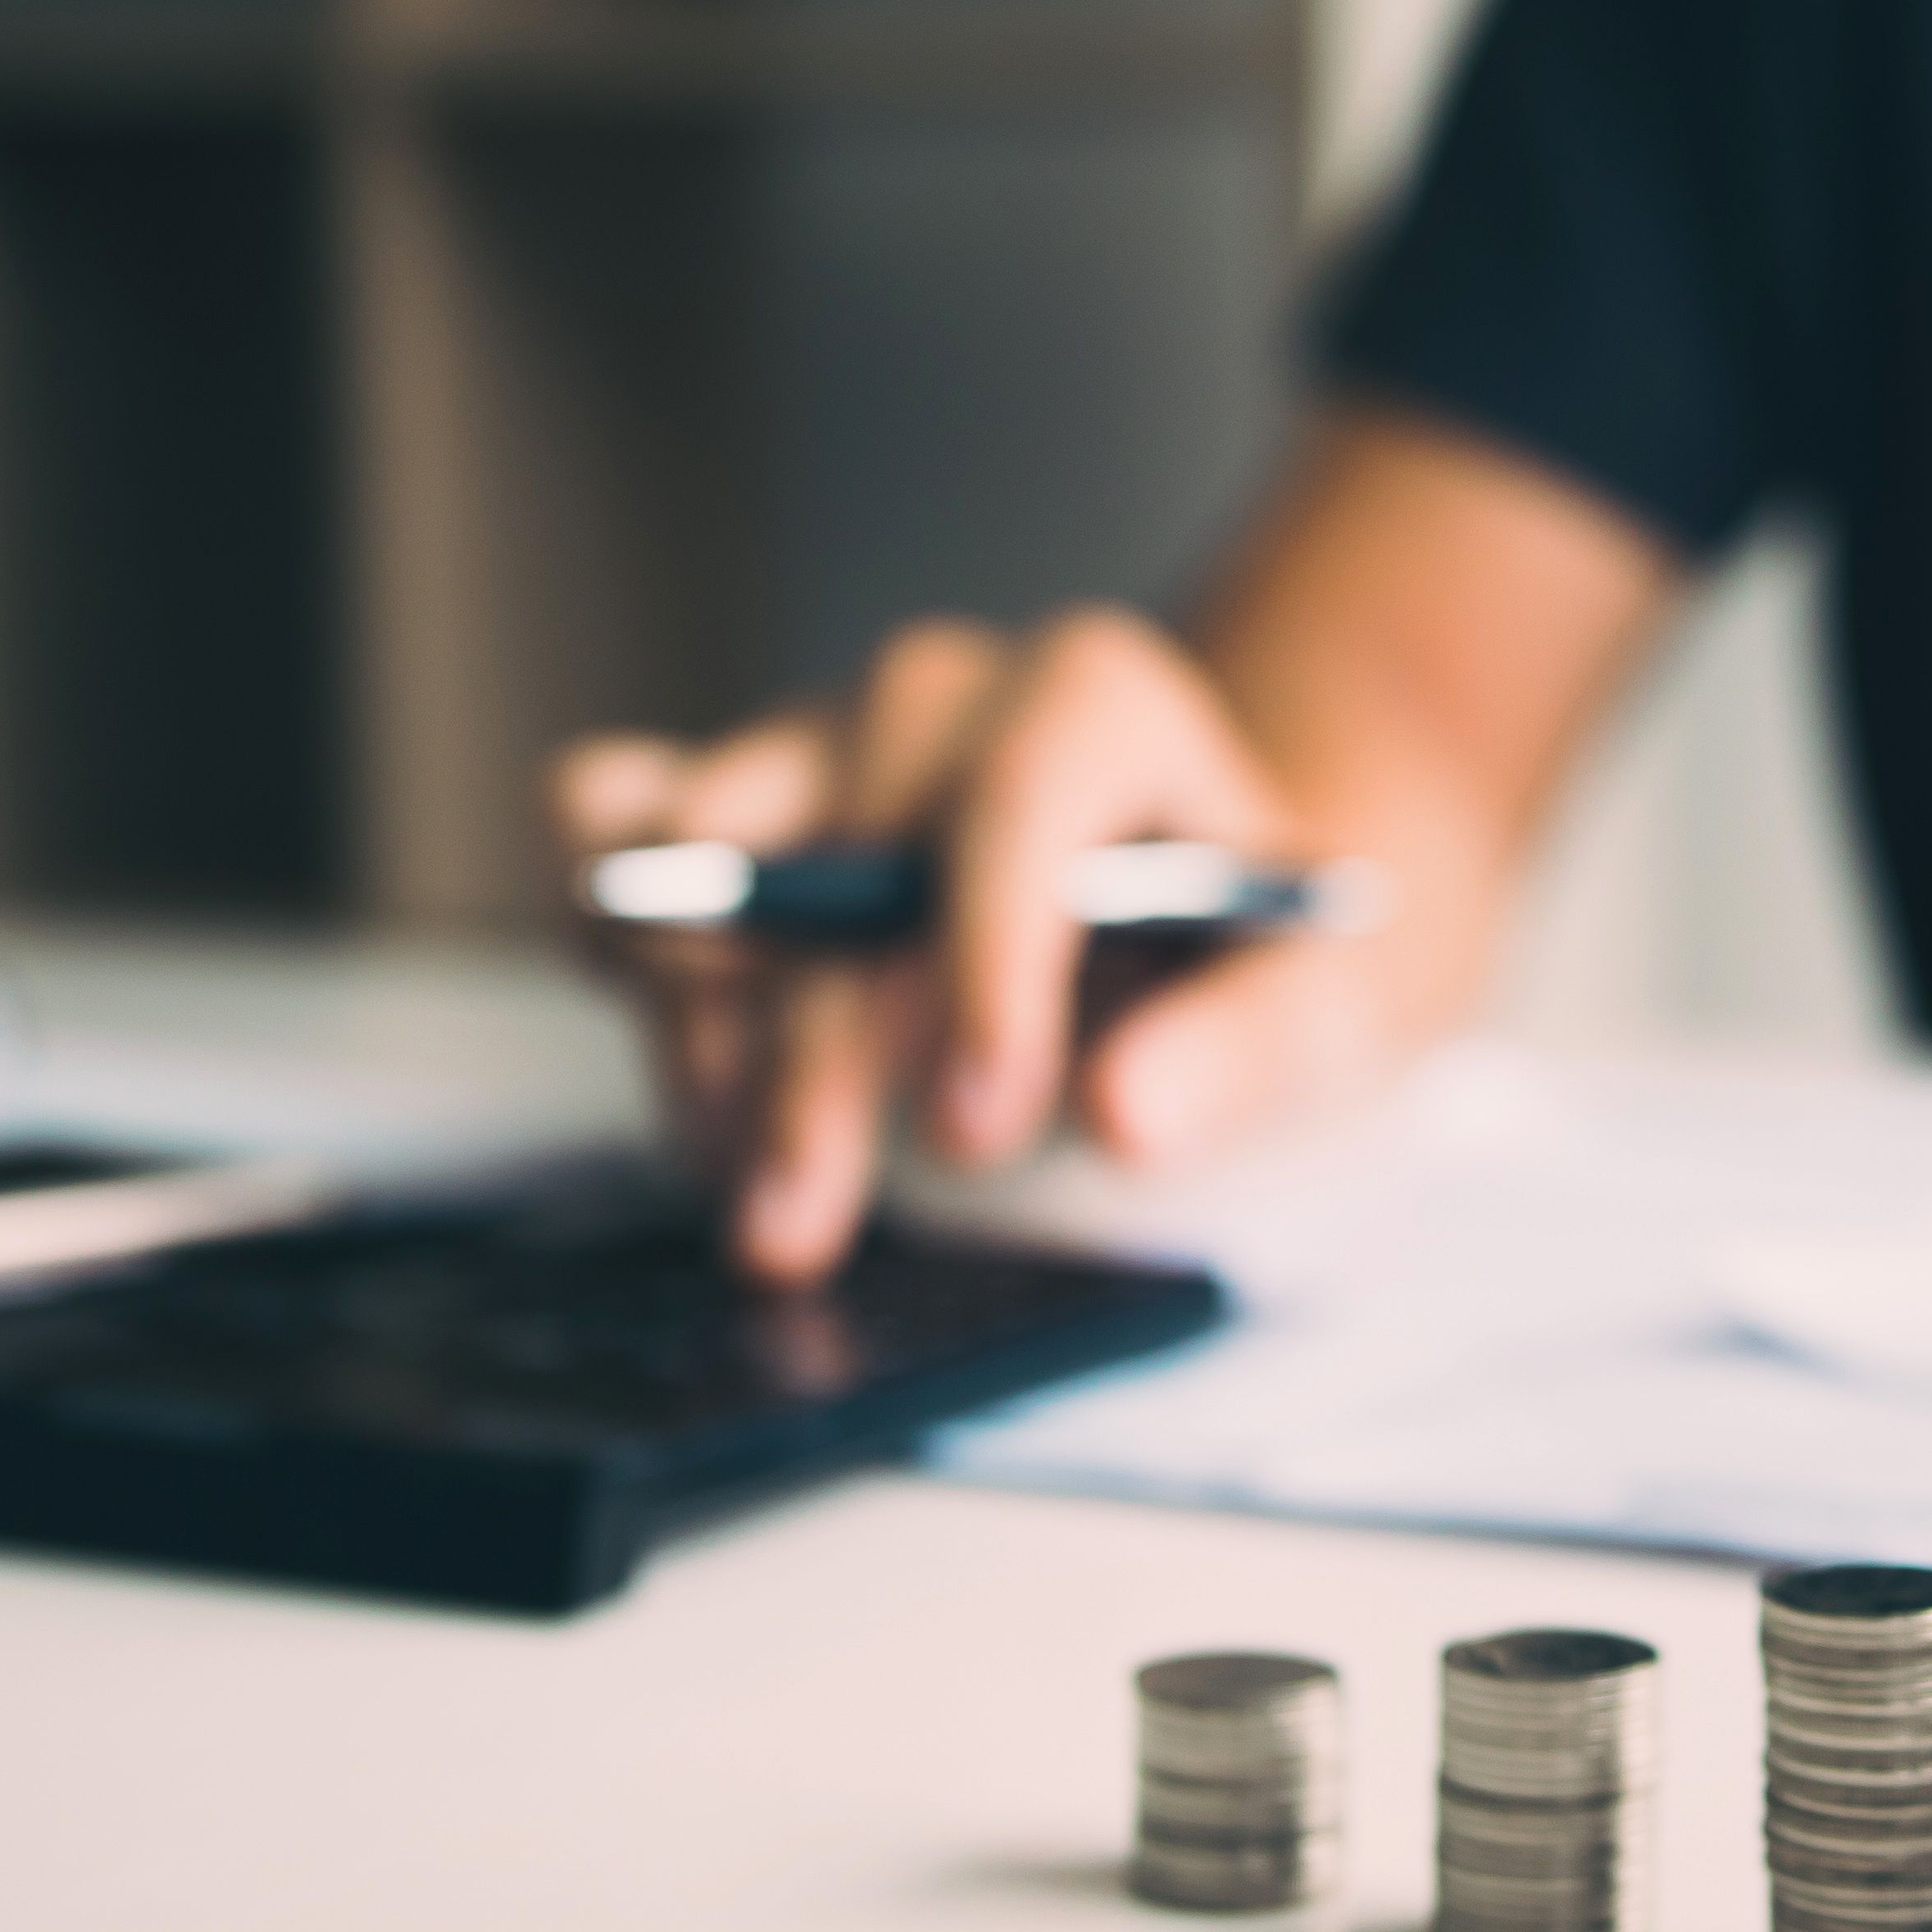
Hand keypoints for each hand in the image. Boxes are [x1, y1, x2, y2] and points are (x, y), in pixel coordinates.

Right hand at [551, 607, 1413, 1282]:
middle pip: (839, 857)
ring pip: (698, 858)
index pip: (1019, 802)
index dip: (984, 968)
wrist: (1197, 903)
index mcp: (1099, 703)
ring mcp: (818, 738)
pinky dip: (613, 937)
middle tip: (798, 1233)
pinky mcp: (730, 798)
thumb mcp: (1321, 1003)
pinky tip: (672, 1063)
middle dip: (809, 1064)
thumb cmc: (1254, 950)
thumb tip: (1125, 1112)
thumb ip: (1242, 1052)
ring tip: (754, 1195)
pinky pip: (610, 818)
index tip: (974, 1133)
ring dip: (700, 1039)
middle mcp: (941, 698)